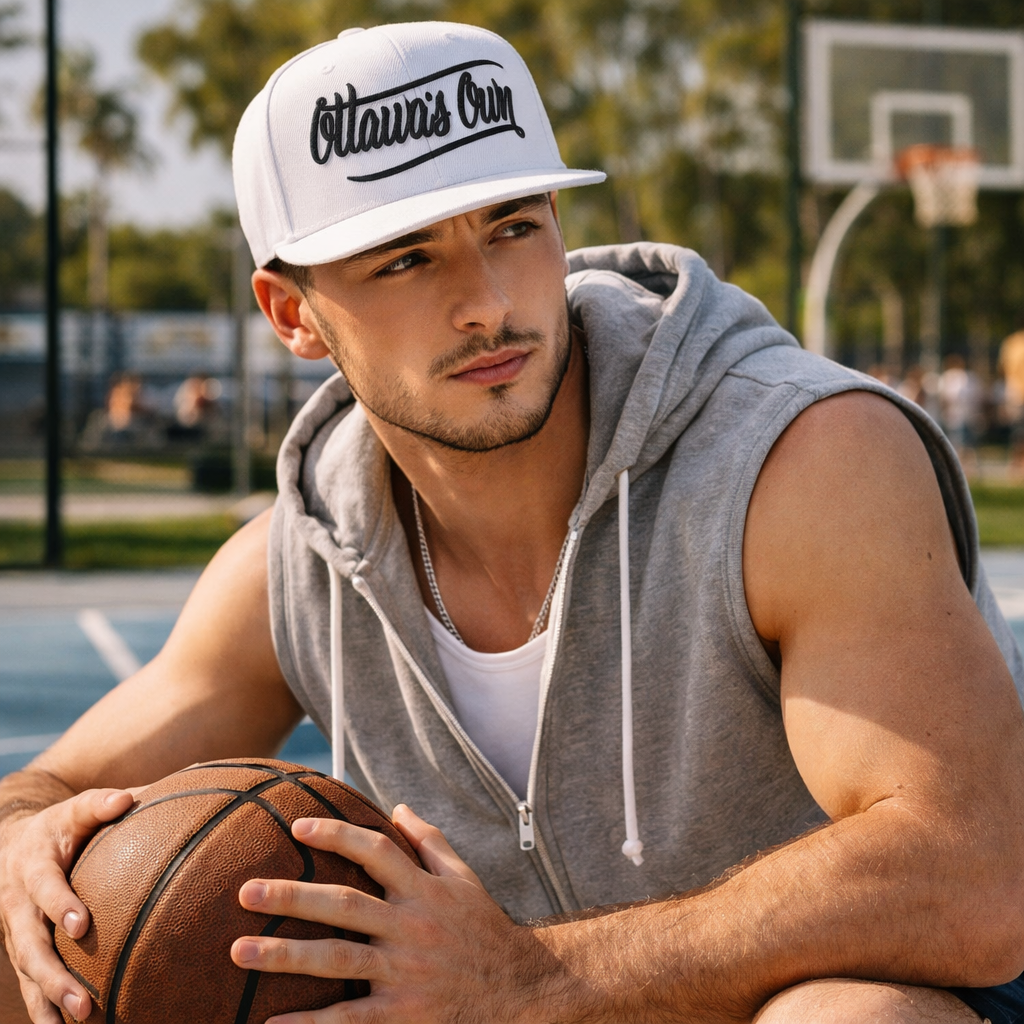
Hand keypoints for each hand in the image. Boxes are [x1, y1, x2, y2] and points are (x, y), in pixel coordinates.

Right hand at [0, 789, 133, 1022]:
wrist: (11, 844)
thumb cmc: (60, 826)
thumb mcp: (76, 809)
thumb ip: (101, 803)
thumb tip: (130, 798)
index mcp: (33, 867)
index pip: (45, 886)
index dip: (60, 905)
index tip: (82, 924)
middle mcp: (18, 904)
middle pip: (29, 945)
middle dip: (53, 975)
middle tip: (83, 999)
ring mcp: (15, 930)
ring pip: (27, 971)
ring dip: (49, 999)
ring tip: (81, 1019)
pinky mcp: (20, 948)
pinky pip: (28, 981)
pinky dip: (42, 1007)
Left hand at [230, 805, 565, 1022]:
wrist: (522, 990)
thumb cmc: (485, 929)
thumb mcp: (464, 879)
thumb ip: (429, 842)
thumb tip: (397, 807)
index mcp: (424, 889)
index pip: (375, 851)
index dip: (335, 836)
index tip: (296, 829)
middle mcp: (412, 925)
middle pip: (345, 906)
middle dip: (293, 897)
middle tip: (245, 893)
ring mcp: (406, 971)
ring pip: (338, 959)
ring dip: (286, 955)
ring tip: (240, 952)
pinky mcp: (403, 1013)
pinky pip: (349, 1018)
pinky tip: (271, 1023)